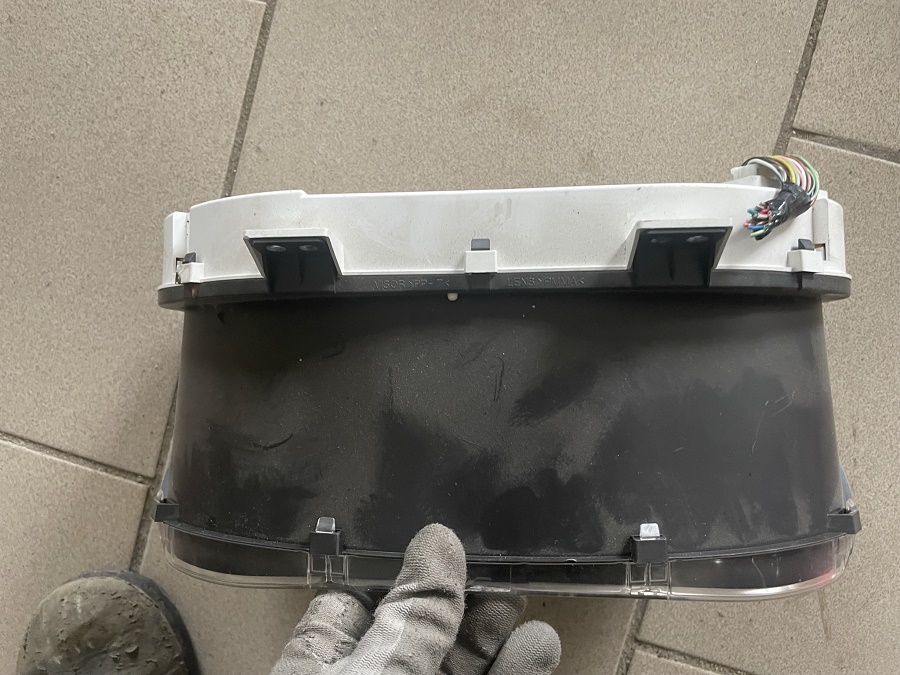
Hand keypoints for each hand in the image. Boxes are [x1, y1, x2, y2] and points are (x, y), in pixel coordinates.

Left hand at [272, 524, 560, 674]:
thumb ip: (411, 618)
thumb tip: (437, 541)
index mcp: (320, 669)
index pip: (350, 603)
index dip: (393, 570)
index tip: (437, 535)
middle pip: (415, 631)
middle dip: (457, 598)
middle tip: (498, 561)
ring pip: (457, 666)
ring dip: (493, 635)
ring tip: (525, 596)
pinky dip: (514, 672)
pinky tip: (540, 646)